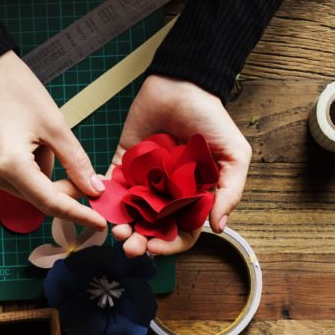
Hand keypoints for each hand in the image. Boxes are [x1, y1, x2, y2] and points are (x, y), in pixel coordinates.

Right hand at [0, 54, 106, 233]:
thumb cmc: (18, 91)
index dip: (77, 213)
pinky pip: (13, 181)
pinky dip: (29, 171)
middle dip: (63, 189)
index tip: (98, 222)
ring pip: (27, 190)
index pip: (50, 202)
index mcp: (10, 165)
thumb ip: (76, 163)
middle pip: (38, 198)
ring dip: (43, 176)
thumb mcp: (56, 126)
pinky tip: (27, 144)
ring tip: (40, 142)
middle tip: (81, 173)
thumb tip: (93, 189)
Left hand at [112, 75, 249, 257]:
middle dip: (141, 241)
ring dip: (122, 225)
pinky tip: (101, 203)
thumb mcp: (234, 156)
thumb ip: (229, 192)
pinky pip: (110, 185)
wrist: (183, 86)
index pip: (182, 231)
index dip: (170, 244)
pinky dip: (103, 196)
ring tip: (117, 231)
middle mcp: (168, 194)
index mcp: (194, 197)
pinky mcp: (124, 162)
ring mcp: (144, 180)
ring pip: (130, 212)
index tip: (156, 247)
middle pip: (152, 228)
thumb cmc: (212, 120)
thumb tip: (219, 228)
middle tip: (130, 246)